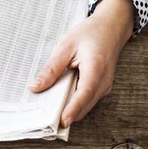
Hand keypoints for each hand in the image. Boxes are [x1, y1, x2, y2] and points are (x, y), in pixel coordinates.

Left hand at [28, 0, 134, 127]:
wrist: (111, 27)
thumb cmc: (90, 33)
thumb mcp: (66, 46)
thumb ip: (51, 68)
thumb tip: (35, 87)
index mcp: (96, 69)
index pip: (84, 94)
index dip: (72, 109)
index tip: (61, 122)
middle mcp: (104, 82)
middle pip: (84, 105)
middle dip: (66, 114)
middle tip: (44, 120)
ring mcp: (104, 86)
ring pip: (85, 105)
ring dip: (69, 110)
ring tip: (48, 112)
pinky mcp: (101, 87)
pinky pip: (86, 100)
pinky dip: (73, 103)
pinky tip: (59, 101)